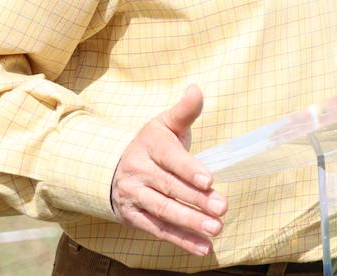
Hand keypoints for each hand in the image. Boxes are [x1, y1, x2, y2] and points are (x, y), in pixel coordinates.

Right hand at [110, 85, 226, 254]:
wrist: (114, 166)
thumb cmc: (153, 143)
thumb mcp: (166, 124)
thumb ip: (185, 111)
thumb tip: (197, 89)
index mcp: (149, 145)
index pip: (170, 159)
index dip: (189, 169)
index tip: (209, 179)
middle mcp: (138, 171)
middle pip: (169, 188)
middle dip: (196, 200)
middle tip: (222, 208)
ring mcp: (134, 195)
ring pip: (163, 211)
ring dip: (190, 223)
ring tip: (216, 229)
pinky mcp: (133, 216)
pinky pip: (158, 230)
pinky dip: (180, 240)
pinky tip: (202, 247)